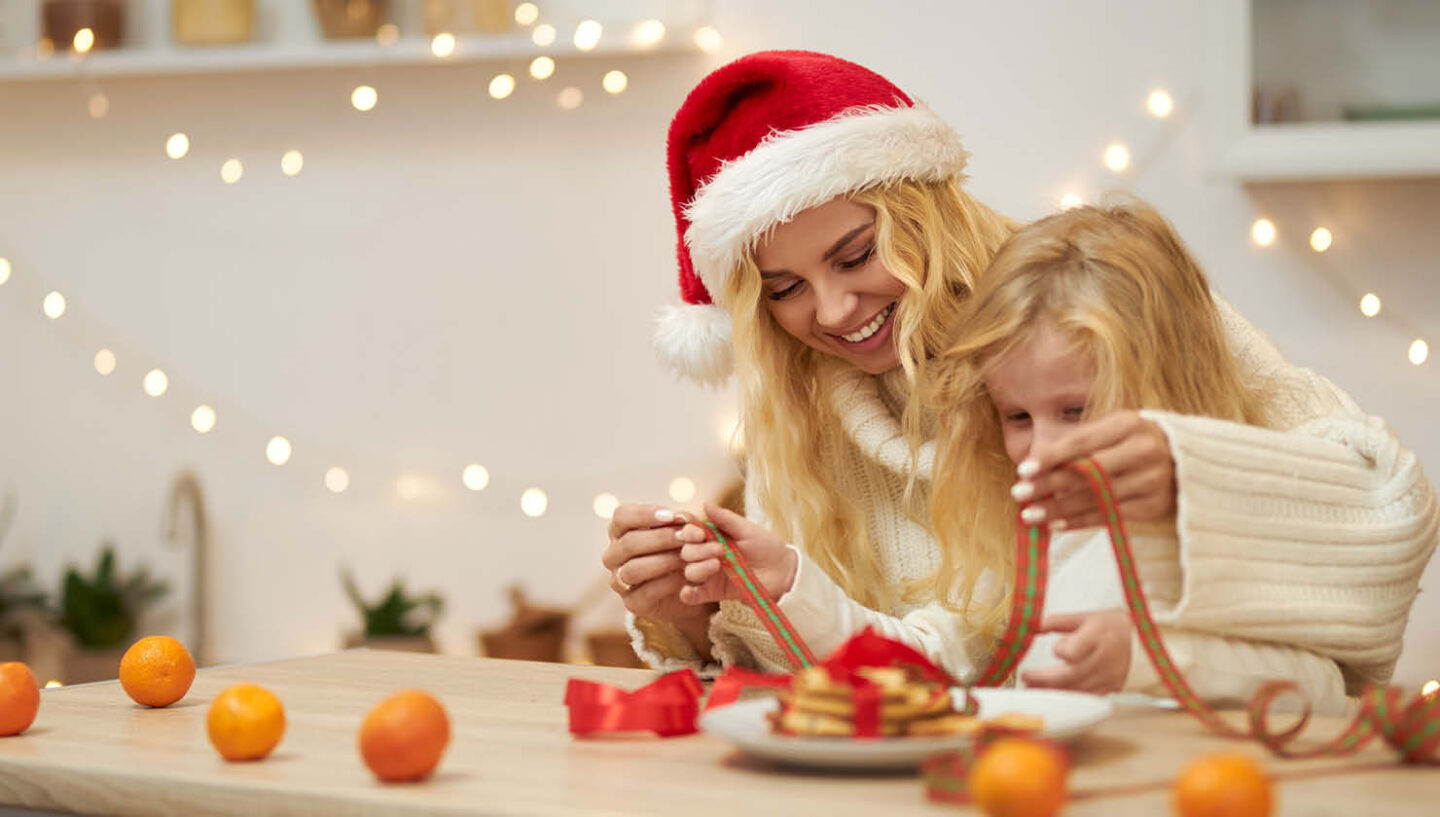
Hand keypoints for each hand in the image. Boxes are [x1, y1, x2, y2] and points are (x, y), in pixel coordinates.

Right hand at [602, 502, 710, 627]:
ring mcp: (619, 581)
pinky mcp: (632, 603)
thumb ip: (682, 522)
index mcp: (620, 531)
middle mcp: (613, 555)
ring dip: (665, 561)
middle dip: (661, 538)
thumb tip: (683, 519)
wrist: (687, 588)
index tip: (672, 516)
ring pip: (633, 569)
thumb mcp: (683, 531)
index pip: (621, 516)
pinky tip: (686, 577)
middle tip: (687, 537)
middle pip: (628, 543)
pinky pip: (646, 592)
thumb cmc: (680, 549)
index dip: (645, 514)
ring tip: (688, 557)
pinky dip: (669, 582)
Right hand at [676, 502, 798, 605]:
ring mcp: (710, 574)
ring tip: (716, 565)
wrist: (783, 572)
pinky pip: (693, 596)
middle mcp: (707, 555)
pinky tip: (691, 591)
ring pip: (689, 572)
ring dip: (698, 568)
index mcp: (713, 537)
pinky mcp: (714, 592)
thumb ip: (726, 518)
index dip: (689, 533)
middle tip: (719, 550)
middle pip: (687, 552)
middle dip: (698, 551)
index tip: (700, 534)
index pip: (690, 533)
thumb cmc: (767, 547)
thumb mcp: (747, 529)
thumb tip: (706, 503)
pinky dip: (688, 594)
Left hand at [1012, 411, 1175, 529]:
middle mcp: (1143, 451)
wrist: (1184, 460)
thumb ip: (1078, 444)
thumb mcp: (1112, 430)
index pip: (1082, 442)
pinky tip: (1056, 524)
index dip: (1051, 457)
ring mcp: (1151, 480)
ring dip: (1059, 509)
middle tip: (1019, 494)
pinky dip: (1080, 522)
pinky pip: (1109, 517)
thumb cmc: (1133, 441)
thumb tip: (1033, 466)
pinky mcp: (1154, 506)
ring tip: (1030, 515)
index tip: (1023, 471)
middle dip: (1049, 485)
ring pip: (1096, 498)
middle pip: (1088, 472)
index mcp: (1129, 424)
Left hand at [1019, 609, 1132, 693]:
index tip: (1056, 649)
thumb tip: (1031, 625)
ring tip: (1031, 688)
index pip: (1076, 650)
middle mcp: (1105, 658)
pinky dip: (1067, 698)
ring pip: (1077, 690)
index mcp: (1099, 636)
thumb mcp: (1085, 617)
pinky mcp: (1111, 689)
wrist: (1145, 642)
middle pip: (1072, 674)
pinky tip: (1052, 695)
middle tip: (1025, 677)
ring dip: (1051, 691)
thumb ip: (1057, 622)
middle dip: (1044, 679)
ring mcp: (1109, 677)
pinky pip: (1086, 697)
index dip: (1062, 651)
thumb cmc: (1110, 626)